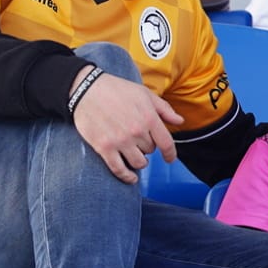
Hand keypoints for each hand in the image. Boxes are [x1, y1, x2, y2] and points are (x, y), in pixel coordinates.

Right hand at [71, 67, 182, 182]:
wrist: (86, 90)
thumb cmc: (118, 90)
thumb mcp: (145, 94)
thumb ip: (164, 109)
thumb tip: (180, 121)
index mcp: (149, 118)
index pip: (166, 143)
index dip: (170, 154)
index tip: (170, 159)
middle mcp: (136, 131)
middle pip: (150, 150)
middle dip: (147, 146)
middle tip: (138, 139)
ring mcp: (120, 141)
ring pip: (138, 162)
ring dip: (139, 161)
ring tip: (134, 154)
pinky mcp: (104, 147)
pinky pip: (119, 169)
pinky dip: (127, 177)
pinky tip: (131, 178)